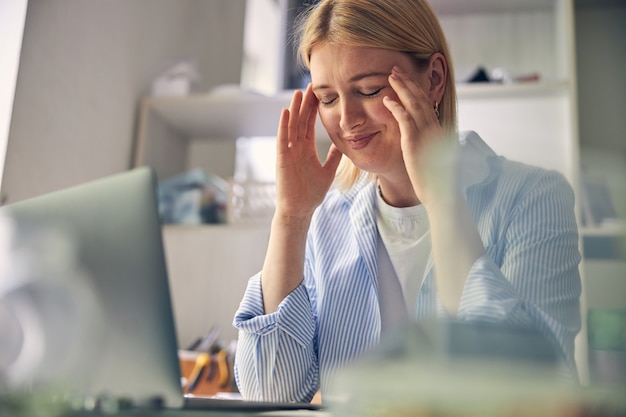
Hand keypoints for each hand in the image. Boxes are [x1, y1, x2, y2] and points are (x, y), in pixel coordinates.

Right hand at [274, 84, 342, 220]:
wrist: (300, 210)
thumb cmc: (311, 193)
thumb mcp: (328, 171)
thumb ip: (334, 157)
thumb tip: (342, 144)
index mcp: (306, 149)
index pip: (310, 123)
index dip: (314, 108)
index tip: (319, 93)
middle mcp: (296, 147)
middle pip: (300, 120)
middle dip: (306, 103)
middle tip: (311, 85)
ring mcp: (288, 151)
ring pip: (291, 125)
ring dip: (295, 109)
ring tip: (299, 92)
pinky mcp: (282, 158)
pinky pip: (282, 139)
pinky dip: (283, 125)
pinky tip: (286, 112)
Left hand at [383, 66, 456, 205]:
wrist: (440, 194)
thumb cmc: (436, 181)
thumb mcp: (434, 157)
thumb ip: (429, 144)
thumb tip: (426, 140)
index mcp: (438, 130)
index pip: (427, 103)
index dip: (416, 89)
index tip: (406, 79)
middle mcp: (434, 128)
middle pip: (421, 98)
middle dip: (408, 82)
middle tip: (396, 69)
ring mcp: (426, 134)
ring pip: (414, 104)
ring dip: (402, 88)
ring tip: (391, 76)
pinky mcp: (415, 142)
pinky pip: (405, 119)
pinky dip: (396, 107)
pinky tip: (387, 99)